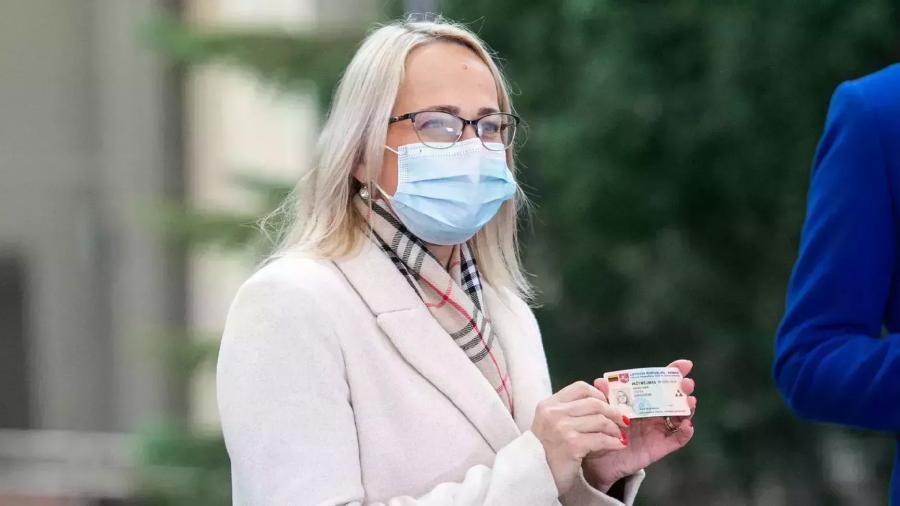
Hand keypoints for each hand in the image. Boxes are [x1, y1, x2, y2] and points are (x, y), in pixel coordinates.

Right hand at [531, 381, 630, 495]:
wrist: (534, 476)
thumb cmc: (544, 451)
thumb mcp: (550, 424)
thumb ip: (569, 411)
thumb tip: (602, 398)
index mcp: (548, 404)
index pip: (580, 388)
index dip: (599, 394)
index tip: (608, 405)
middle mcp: (553, 412)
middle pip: (594, 402)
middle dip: (613, 411)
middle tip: (622, 420)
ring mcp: (562, 428)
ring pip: (600, 420)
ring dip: (615, 428)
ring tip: (619, 435)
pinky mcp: (572, 445)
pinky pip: (601, 439)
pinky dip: (614, 442)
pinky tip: (619, 445)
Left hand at [581, 359, 696, 490]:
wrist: (599, 458)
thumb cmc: (603, 428)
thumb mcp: (603, 410)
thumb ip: (604, 397)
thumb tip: (600, 382)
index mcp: (642, 400)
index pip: (661, 383)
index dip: (673, 373)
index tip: (685, 364)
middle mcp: (654, 413)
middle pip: (675, 398)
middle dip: (683, 389)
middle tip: (687, 384)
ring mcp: (659, 429)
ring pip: (680, 417)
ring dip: (687, 409)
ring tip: (690, 402)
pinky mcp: (660, 447)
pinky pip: (676, 440)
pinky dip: (684, 433)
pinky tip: (687, 426)